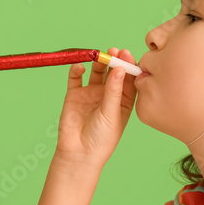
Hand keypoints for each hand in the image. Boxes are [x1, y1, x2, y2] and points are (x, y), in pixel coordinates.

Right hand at [54, 46, 137, 166]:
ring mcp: (91, 93)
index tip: (127, 54)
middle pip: (114, 72)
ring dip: (99, 62)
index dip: (129, 66)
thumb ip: (114, 90)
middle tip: (114, 51)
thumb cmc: (102, 138)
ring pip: (96, 72)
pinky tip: (80, 67)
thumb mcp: (112, 113)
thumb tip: (120, 68)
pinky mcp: (75, 94)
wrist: (79, 153)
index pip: (129, 79)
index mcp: (124, 101)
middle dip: (115, 60)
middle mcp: (108, 95)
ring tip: (99, 56)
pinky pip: (76, 77)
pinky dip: (77, 70)